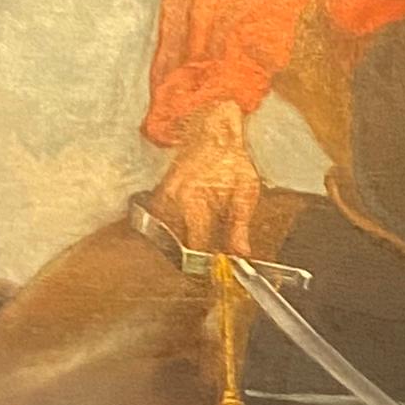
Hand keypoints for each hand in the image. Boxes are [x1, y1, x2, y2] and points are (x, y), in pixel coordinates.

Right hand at [151, 99, 262, 256]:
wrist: (213, 132)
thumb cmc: (231, 160)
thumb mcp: (245, 195)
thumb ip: (239, 228)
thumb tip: (240, 256)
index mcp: (194, 203)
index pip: (194, 247)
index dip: (206, 264)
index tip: (217, 273)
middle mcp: (173, 202)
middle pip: (178, 246)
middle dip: (194, 259)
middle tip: (213, 265)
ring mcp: (163, 198)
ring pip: (169, 237)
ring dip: (185, 246)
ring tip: (205, 247)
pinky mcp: (160, 195)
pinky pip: (164, 224)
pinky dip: (177, 232)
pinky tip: (194, 230)